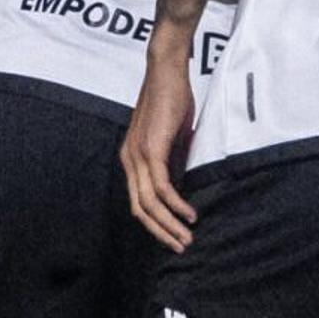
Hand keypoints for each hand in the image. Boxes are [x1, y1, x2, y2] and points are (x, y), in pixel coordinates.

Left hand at [123, 48, 198, 250]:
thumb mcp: (173, 138)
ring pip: (149, 203)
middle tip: (181, 246)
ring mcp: (138, 155)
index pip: (138, 202)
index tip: (173, 235)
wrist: (167, 71)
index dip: (155, 223)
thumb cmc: (172, 99)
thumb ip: (174, 161)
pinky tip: (189, 214)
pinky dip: (175, 204)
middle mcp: (129, 160)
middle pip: (140, 210)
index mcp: (131, 159)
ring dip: (169, 224)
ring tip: (188, 237)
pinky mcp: (151, 149)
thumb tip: (182, 185)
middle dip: (161, 232)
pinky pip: (161, 186)